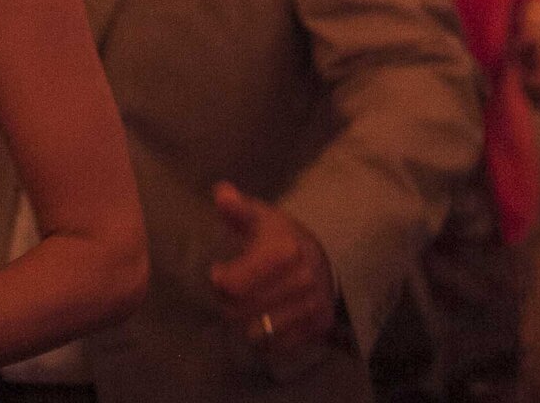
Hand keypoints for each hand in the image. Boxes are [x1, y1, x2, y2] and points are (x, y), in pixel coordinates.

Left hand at [209, 183, 335, 367]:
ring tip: (243, 307)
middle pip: (242, 311)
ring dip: (245, 323)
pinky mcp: (318, 326)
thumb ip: (237, 208)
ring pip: (259, 333)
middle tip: (228, 294)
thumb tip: (221, 193)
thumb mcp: (259, 217)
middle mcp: (302, 280)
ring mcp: (312, 305)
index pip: (234, 285)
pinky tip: (262, 319)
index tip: (218, 274)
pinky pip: (279, 346)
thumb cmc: (280, 236)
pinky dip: (266, 339)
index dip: (219, 282)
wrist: (322, 257)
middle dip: (228, 304)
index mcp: (284, 249)